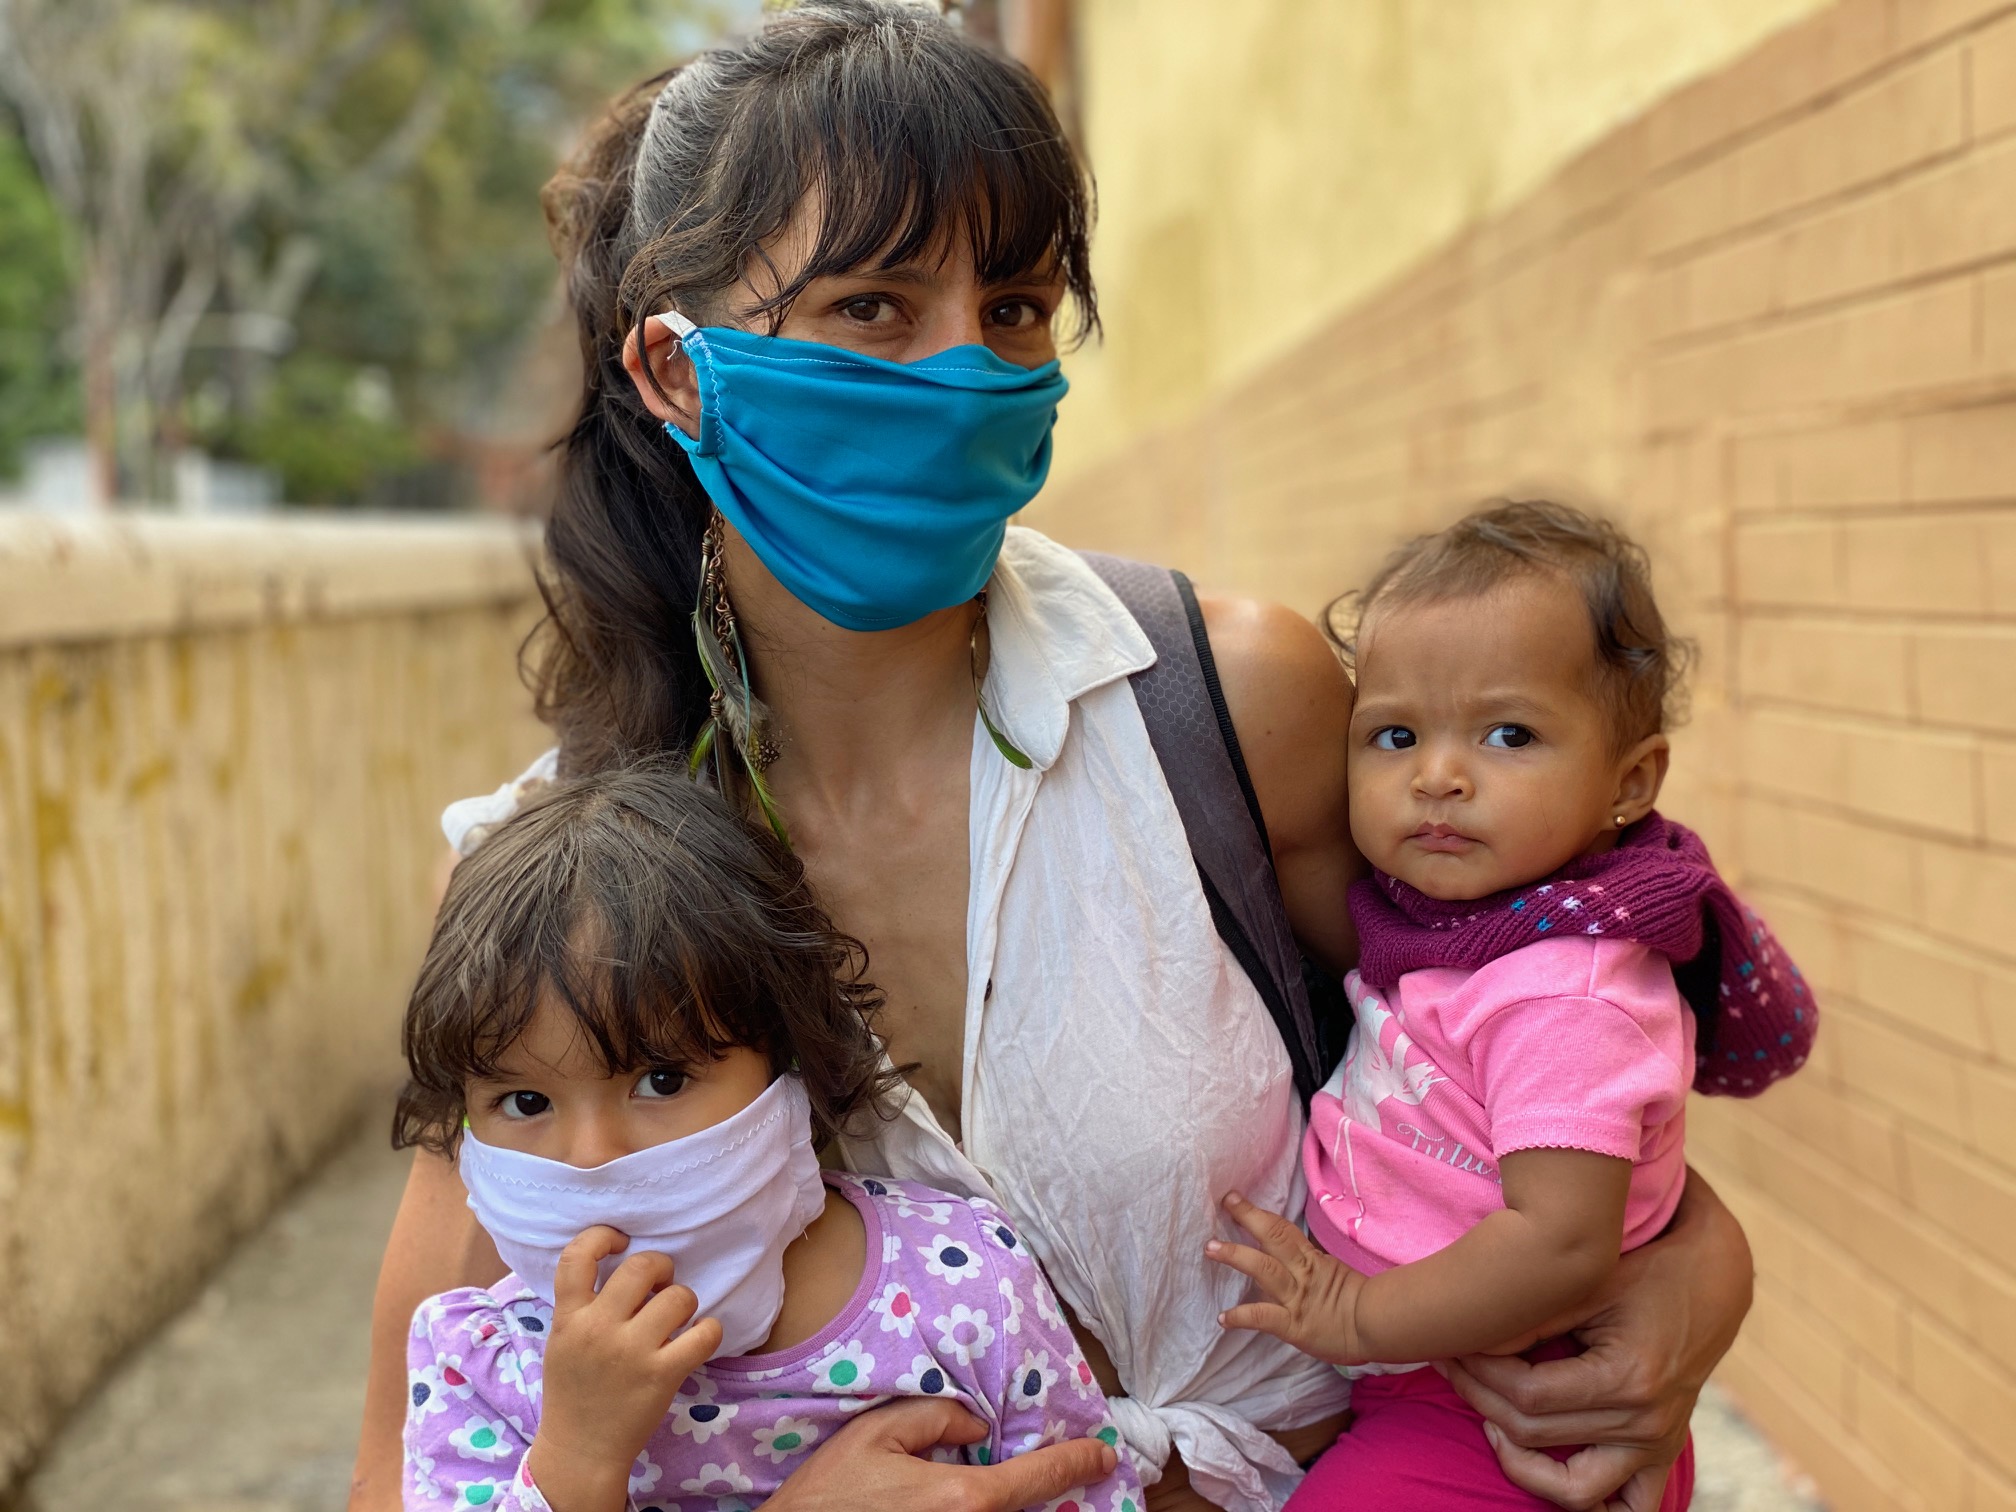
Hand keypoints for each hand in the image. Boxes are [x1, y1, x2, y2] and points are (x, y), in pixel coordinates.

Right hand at [527, 1226, 722, 1511]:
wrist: (581, 1449)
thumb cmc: (574, 1390)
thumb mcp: (563, 1340)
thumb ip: (583, 1304)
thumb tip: (619, 1261)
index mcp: (569, 1319)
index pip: (577, 1257)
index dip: (601, 1236)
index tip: (620, 1241)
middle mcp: (599, 1330)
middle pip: (641, 1267)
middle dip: (660, 1267)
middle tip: (661, 1282)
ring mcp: (632, 1352)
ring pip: (678, 1296)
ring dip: (684, 1301)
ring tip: (677, 1318)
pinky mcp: (662, 1374)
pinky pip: (704, 1333)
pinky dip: (708, 1330)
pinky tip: (697, 1338)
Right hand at [764, 1395, 1120, 1511]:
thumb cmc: (831, 1493)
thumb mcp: (878, 1431)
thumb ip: (937, 1416)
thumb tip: (976, 1427)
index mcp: (962, 1498)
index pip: (1037, 1477)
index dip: (1076, 1463)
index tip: (1103, 1456)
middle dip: (1050, 1492)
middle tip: (1072, 1469)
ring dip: (1017, 1506)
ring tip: (1035, 1484)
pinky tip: (976, 1499)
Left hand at [1205, 1191, 1368, 1365]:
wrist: (1378, 1327)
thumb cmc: (1364, 1304)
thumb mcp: (1337, 1276)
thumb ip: (1314, 1267)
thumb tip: (1291, 1259)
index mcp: (1313, 1260)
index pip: (1283, 1230)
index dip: (1258, 1214)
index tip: (1234, 1198)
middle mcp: (1302, 1273)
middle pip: (1274, 1237)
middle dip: (1248, 1218)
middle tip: (1226, 1202)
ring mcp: (1297, 1297)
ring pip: (1264, 1268)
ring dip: (1236, 1256)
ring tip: (1211, 1248)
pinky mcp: (1295, 1325)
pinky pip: (1264, 1317)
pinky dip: (1242, 1316)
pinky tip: (1223, 1318)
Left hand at [1439, 1170, 1751, 1510]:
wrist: (1711, 1280)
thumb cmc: (1645, 1272)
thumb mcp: (1586, 1285)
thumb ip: (1529, 1319)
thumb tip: (1468, 1343)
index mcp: (1628, 1378)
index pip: (1528, 1397)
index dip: (1479, 1374)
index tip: (1454, 1347)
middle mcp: (1646, 1423)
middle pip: (1537, 1436)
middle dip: (1482, 1401)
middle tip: (1455, 1368)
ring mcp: (1657, 1445)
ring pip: (1574, 1490)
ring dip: (1522, 1466)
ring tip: (1493, 1426)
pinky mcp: (1662, 1452)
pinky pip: (1629, 1509)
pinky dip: (1590, 1505)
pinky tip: (1548, 1472)